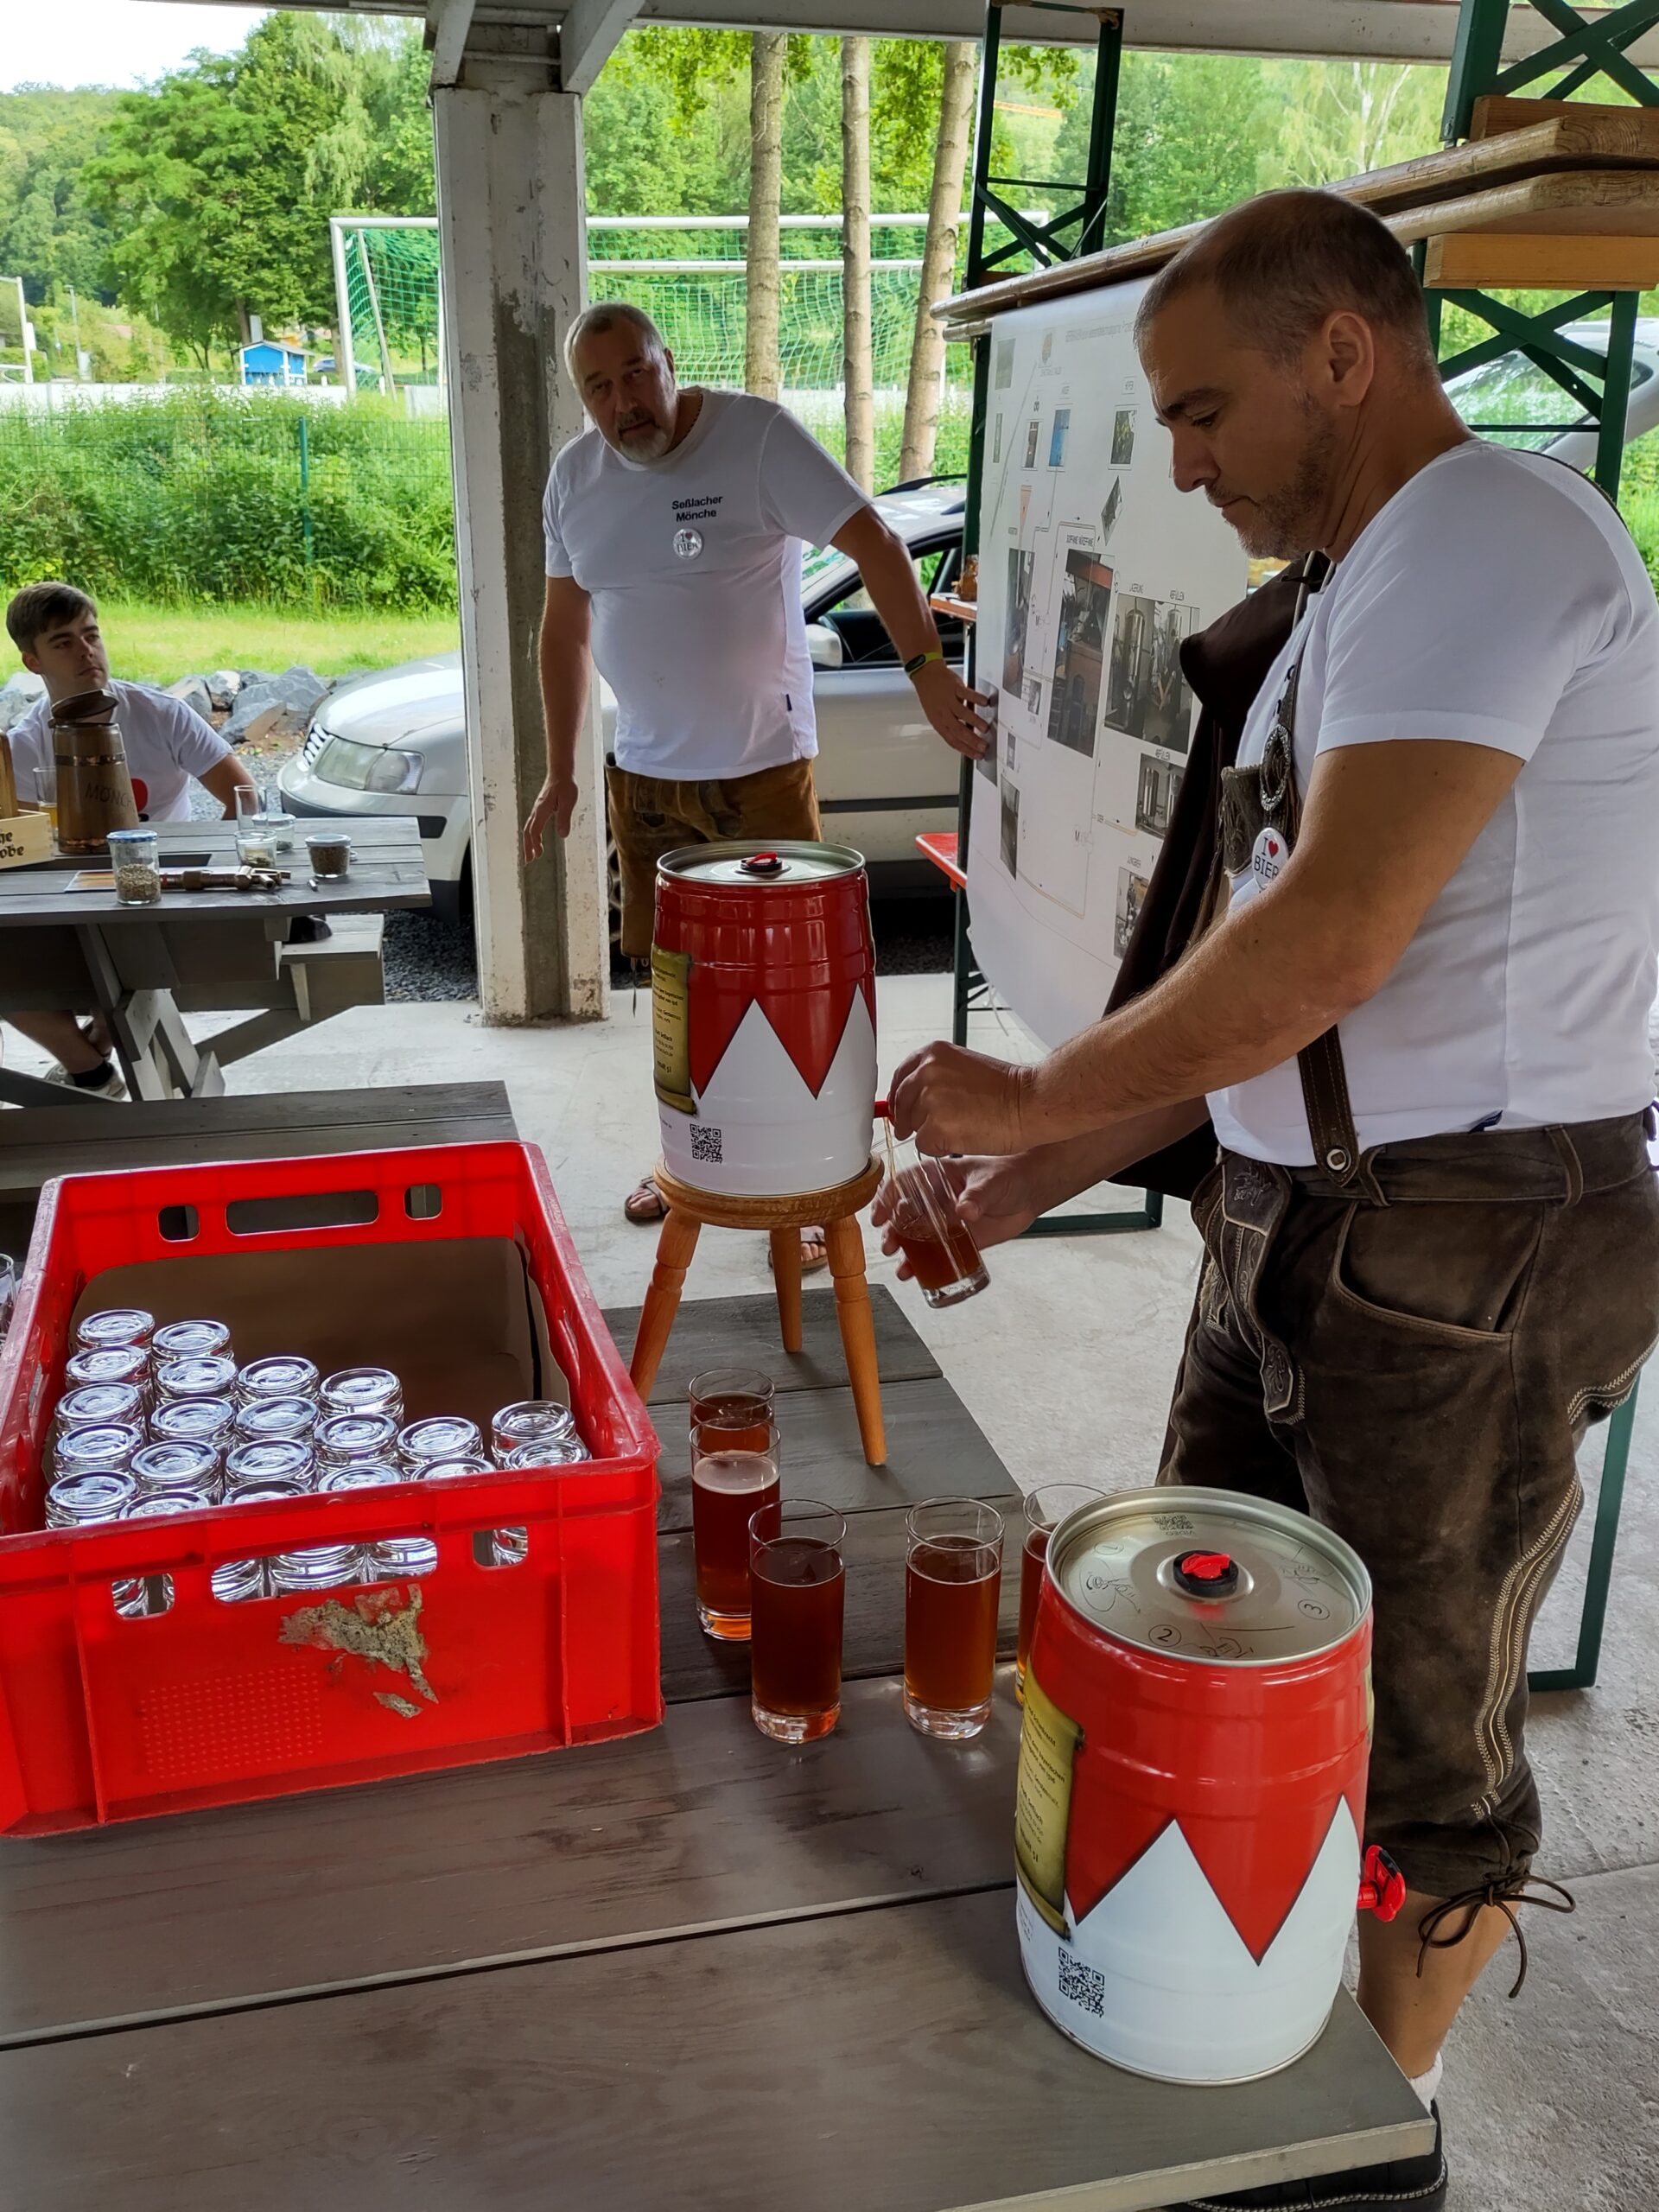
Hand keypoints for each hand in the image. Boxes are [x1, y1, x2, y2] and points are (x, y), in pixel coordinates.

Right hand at [523, 776, 577, 860]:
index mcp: (542, 810)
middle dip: (527, 847)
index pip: (534, 831)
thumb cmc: (565, 785)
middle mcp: (537, 810)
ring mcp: (537, 809)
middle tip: (529, 861)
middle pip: (527, 832)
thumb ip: (564, 818)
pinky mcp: (541, 807)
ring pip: (529, 828)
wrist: (560, 771)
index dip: (534, 845)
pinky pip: (533, 823)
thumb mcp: (568, 802)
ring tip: (533, 853)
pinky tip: (538, 838)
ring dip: (529, 842)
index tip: (536, 856)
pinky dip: (533, 834)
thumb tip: (562, 835)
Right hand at [873, 1153, 1040, 1276]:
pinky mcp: (956, 1239)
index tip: (881, 1215)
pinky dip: (920, 1264)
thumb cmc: (1009, 1175)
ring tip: (900, 1263)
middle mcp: (934, 1199)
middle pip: (902, 1213)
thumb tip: (964, 1210)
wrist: (1031, 1192)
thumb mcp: (991, 1182)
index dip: (887, 1198)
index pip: (903, 1183)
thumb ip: (978, 1195)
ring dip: (901, 1249)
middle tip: (890, 1243)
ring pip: (913, 1235)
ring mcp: (943, 1220)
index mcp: (937, 1176)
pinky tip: (911, 1273)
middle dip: (891, 1230)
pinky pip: (933, 1252)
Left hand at [888, 1041, 1030, 1156]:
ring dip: (932, 1133)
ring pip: (914, 1126)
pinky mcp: (935, 1127)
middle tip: (924, 1129)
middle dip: (910, 1120)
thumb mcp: (964, 1065)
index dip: (899, 1097)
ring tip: (962, 1127)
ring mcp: (929, 1100)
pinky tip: (963, 1139)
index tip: (900, 1108)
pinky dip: (940, 1148)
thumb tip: (913, 1097)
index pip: (900, 1076)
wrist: (1029, 1102)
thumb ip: (936, 1076)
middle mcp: (926, 1073)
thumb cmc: (1007, 1088)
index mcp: (933, 1054)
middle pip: (902, 1104)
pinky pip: (924, 1145)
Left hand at [911, 659, 993, 759]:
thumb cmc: (931, 695)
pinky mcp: (954, 688)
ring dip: (975, 722)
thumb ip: (952, 725)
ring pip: (962, 714)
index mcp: (939, 723)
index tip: (977, 755)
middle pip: (958, 731)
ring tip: (985, 728)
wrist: (925, 675)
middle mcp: (943, 713)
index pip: (952, 741)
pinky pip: (967, 694)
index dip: (965, 750)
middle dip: (972, 741)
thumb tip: (967, 736)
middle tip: (983, 746)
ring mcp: (948, 700)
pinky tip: (985, 703)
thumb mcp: (937, 715)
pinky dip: (976, 699)